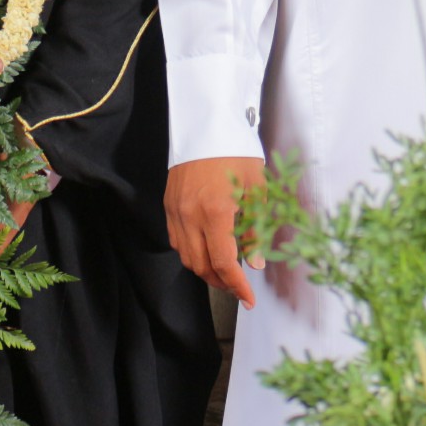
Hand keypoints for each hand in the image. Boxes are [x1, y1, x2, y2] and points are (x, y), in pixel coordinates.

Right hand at [166, 156, 265, 309]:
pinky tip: (207, 249)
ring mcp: (176, 211)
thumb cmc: (237, 153)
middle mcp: (191, 216)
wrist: (207, 126)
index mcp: (216, 212)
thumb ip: (256, 228)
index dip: (237, 286)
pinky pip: (177, 241)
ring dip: (205, 270)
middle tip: (239, 287)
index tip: (248, 300)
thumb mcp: (257, 188)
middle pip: (202, 266)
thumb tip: (255, 262)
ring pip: (187, 257)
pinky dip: (191, 253)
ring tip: (225, 271)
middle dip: (222, 282)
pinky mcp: (168, 205)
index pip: (225, 263)